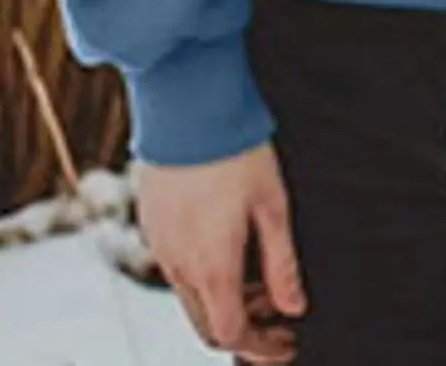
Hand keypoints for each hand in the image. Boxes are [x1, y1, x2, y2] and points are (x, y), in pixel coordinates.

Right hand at [134, 138, 306, 359]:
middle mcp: (179, 264)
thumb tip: (293, 307)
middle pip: (206, 326)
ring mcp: (160, 244)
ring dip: (225, 301)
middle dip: (245, 330)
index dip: (261, 348)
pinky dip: (205, 276)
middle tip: (278, 314)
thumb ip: (282, 264)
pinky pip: (176, 268)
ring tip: (259, 274)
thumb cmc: (233, 150)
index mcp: (212, 265)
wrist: (185, 105)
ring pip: (190, 298)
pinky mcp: (152, 224)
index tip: (287, 340)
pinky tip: (230, 247)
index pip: (231, 334)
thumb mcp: (273, 207)